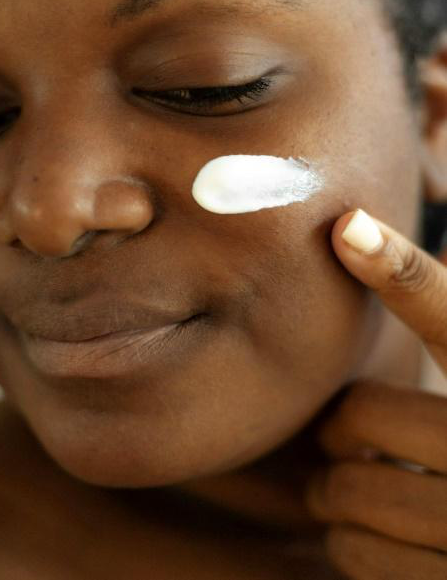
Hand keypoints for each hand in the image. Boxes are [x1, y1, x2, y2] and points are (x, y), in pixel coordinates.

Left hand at [305, 209, 446, 578]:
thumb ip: (436, 321)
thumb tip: (359, 232)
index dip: (400, 270)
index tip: (348, 228)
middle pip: (360, 417)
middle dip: (339, 429)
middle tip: (345, 436)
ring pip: (348, 492)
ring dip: (337, 491)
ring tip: (367, 484)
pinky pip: (355, 555)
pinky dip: (351, 544)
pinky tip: (384, 533)